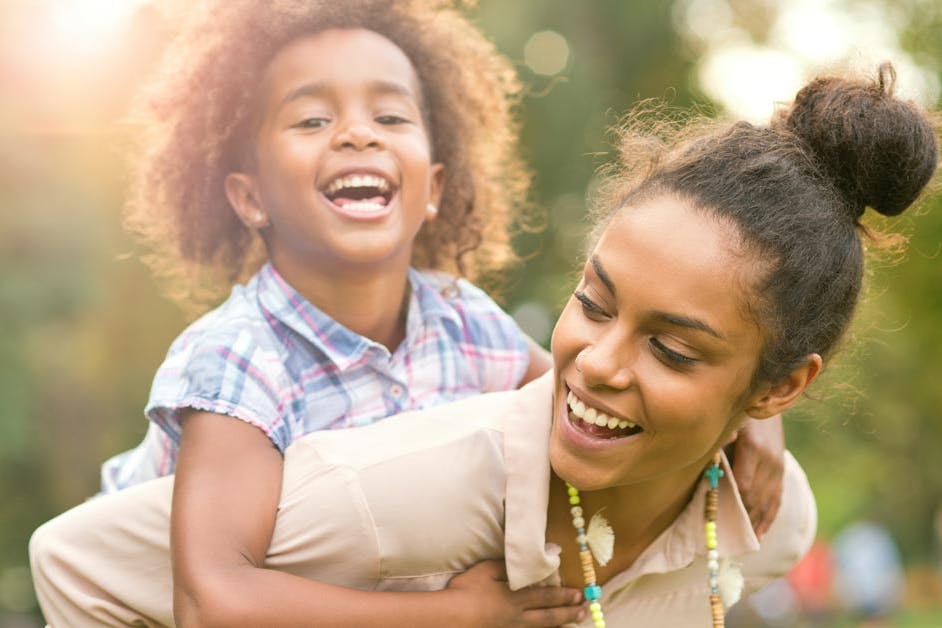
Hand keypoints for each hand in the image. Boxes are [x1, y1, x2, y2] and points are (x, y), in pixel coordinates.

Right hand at [446, 560, 584, 626]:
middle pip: (548, 615)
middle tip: (584, 611)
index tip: (579, 595)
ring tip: (572, 624)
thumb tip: (530, 560)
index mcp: (515, 597)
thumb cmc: (467, 590)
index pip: (545, 596)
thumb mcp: (487, 569)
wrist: (453, 617)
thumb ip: (509, 565)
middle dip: (567, 612)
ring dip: (558, 625)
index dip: (563, 595)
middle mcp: (517, 616)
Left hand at [728, 415, 784, 538]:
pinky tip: (761, 532)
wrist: (767, 396)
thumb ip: (721, 439)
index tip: (719, 520)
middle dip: (743, 518)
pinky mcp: (781, 468)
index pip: (745, 485)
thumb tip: (716, 452)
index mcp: (754, 448)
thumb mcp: (729, 420)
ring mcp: (778, 465)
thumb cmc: (737, 410)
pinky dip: (769, 516)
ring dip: (756, 522)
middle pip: (756, 497)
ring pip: (769, 501)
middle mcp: (769, 459)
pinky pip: (777, 498)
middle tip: (727, 540)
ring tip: (746, 543)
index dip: (734, 504)